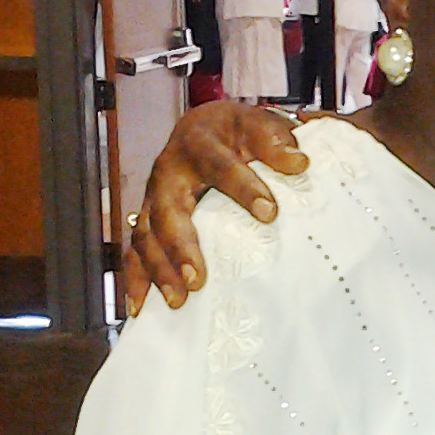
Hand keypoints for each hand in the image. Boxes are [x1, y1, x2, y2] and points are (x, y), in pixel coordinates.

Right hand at [125, 102, 307, 314]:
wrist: (207, 128)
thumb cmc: (238, 132)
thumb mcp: (259, 125)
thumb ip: (276, 141)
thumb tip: (298, 161)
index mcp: (199, 143)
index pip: (219, 165)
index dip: (243, 187)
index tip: (269, 212)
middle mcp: (168, 170)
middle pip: (167, 209)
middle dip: (181, 246)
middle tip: (198, 278)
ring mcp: (154, 196)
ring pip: (146, 234)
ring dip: (160, 270)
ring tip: (180, 301)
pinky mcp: (149, 219)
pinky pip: (135, 250)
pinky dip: (136, 279)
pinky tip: (141, 309)